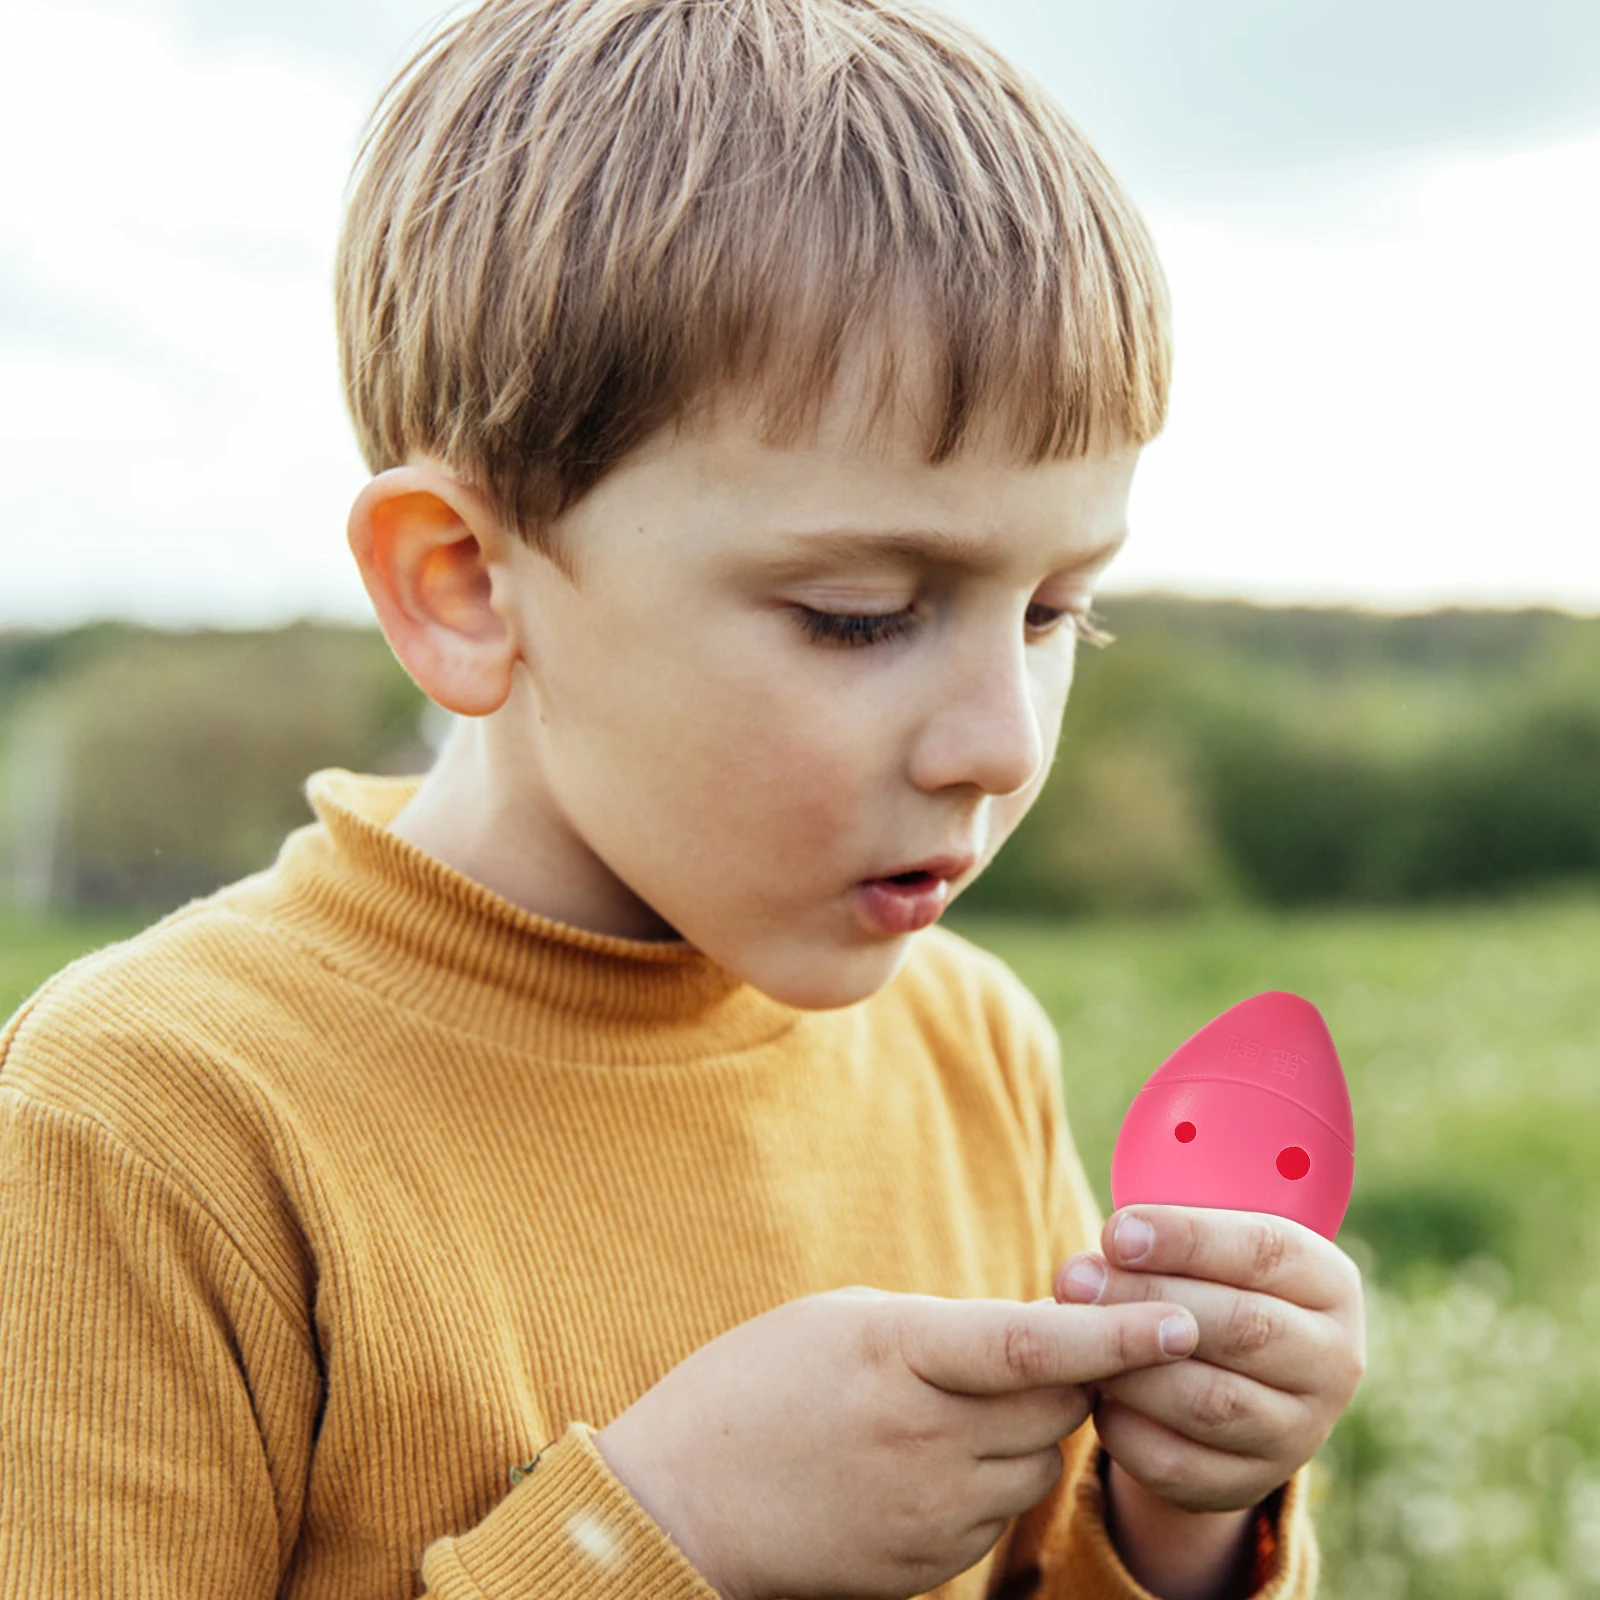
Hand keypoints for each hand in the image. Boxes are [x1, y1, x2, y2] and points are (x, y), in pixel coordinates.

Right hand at [594, 1285, 1201, 1599]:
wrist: (683, 1502)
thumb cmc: (754, 1386)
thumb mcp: (843, 1322)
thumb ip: (940, 1331)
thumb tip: (1027, 1343)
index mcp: (899, 1356)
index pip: (1033, 1344)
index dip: (1116, 1333)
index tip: (1181, 1316)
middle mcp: (926, 1439)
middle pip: (1058, 1407)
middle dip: (1075, 1375)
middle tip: (1048, 1345)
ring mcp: (929, 1512)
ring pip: (1038, 1463)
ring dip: (1030, 1429)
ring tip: (959, 1405)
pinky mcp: (929, 1565)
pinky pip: (998, 1512)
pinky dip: (989, 1479)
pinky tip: (930, 1458)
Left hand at [1055, 1205, 1366, 1515]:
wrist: (1222, 1373)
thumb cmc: (1202, 1281)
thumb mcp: (1203, 1245)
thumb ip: (1165, 1235)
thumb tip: (1102, 1253)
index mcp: (1328, 1281)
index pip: (1266, 1250)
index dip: (1188, 1239)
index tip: (1117, 1233)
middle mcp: (1332, 1360)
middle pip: (1242, 1326)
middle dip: (1147, 1298)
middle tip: (1075, 1282)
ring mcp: (1300, 1431)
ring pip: (1212, 1402)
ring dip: (1132, 1368)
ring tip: (1075, 1337)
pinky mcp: (1252, 1483)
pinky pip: (1181, 1464)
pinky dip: (1126, 1428)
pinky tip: (1091, 1393)